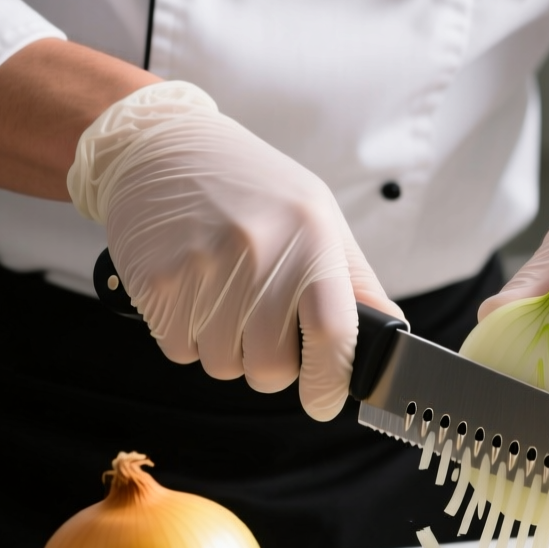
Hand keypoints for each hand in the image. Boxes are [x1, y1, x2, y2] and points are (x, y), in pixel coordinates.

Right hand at [68, 82, 402, 419]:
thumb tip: (391, 334)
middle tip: (262, 327)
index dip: (329, 384)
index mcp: (311, 239)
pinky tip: (193, 292)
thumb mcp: (318, 217)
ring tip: (223, 296)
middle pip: (270, 368)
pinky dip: (188, 337)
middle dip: (271, 366)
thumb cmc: (252, 187)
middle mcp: (258, 253)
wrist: (162, 146)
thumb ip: (354, 282)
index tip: (323, 401)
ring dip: (227, 350)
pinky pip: (180, 351)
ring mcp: (202, 268)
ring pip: (223, 366)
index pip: (333, 336)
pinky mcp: (156, 282)